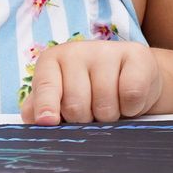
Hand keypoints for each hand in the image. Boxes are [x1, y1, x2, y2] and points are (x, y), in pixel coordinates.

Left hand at [22, 39, 164, 124]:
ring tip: (111, 107)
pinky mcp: (137, 55)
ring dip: (110, 117)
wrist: (135, 80)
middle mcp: (77, 50)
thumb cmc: (90, 93)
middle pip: (76, 104)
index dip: (46, 105)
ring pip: (104, 104)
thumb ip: (40, 108)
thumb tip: (35, 119)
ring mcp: (107, 50)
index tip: (48, 121)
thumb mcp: (61, 99)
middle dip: (85, 120)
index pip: (46, 85)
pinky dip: (131, 108)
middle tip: (90, 114)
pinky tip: (128, 101)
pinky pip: (131, 96)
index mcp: (51, 60)